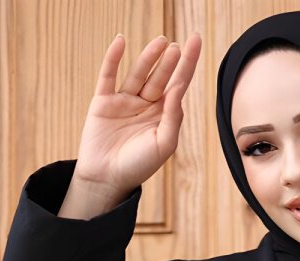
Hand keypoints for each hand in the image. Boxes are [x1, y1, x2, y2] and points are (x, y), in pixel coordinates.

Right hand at [60, 31, 201, 218]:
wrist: (107, 181)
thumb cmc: (138, 167)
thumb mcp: (163, 145)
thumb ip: (173, 118)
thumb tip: (177, 90)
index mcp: (162, 115)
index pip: (178, 84)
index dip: (188, 63)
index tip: (195, 41)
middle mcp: (145, 104)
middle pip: (160, 76)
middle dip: (169, 62)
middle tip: (177, 47)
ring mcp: (124, 101)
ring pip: (138, 73)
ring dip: (149, 57)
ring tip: (161, 42)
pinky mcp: (103, 101)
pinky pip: (108, 75)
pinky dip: (113, 58)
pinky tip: (120, 41)